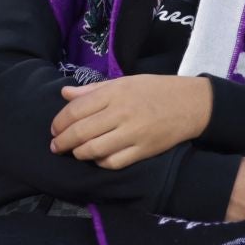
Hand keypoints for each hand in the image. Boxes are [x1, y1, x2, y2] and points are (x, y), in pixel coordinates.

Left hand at [49, 75, 212, 169]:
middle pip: (81, 132)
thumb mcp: (124, 82)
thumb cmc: (154, 89)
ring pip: (94, 150)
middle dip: (62, 142)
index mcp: (114, 93)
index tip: (54, 129)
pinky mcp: (143, 150)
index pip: (76, 110)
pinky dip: (100, 162)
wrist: (190, 103)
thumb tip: (64, 94)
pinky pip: (113, 162)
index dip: (60, 122)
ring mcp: (132, 133)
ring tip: (74, 152)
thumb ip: (93, 90)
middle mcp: (121, 113)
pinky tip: (97, 158)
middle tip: (56, 146)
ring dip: (78, 153)